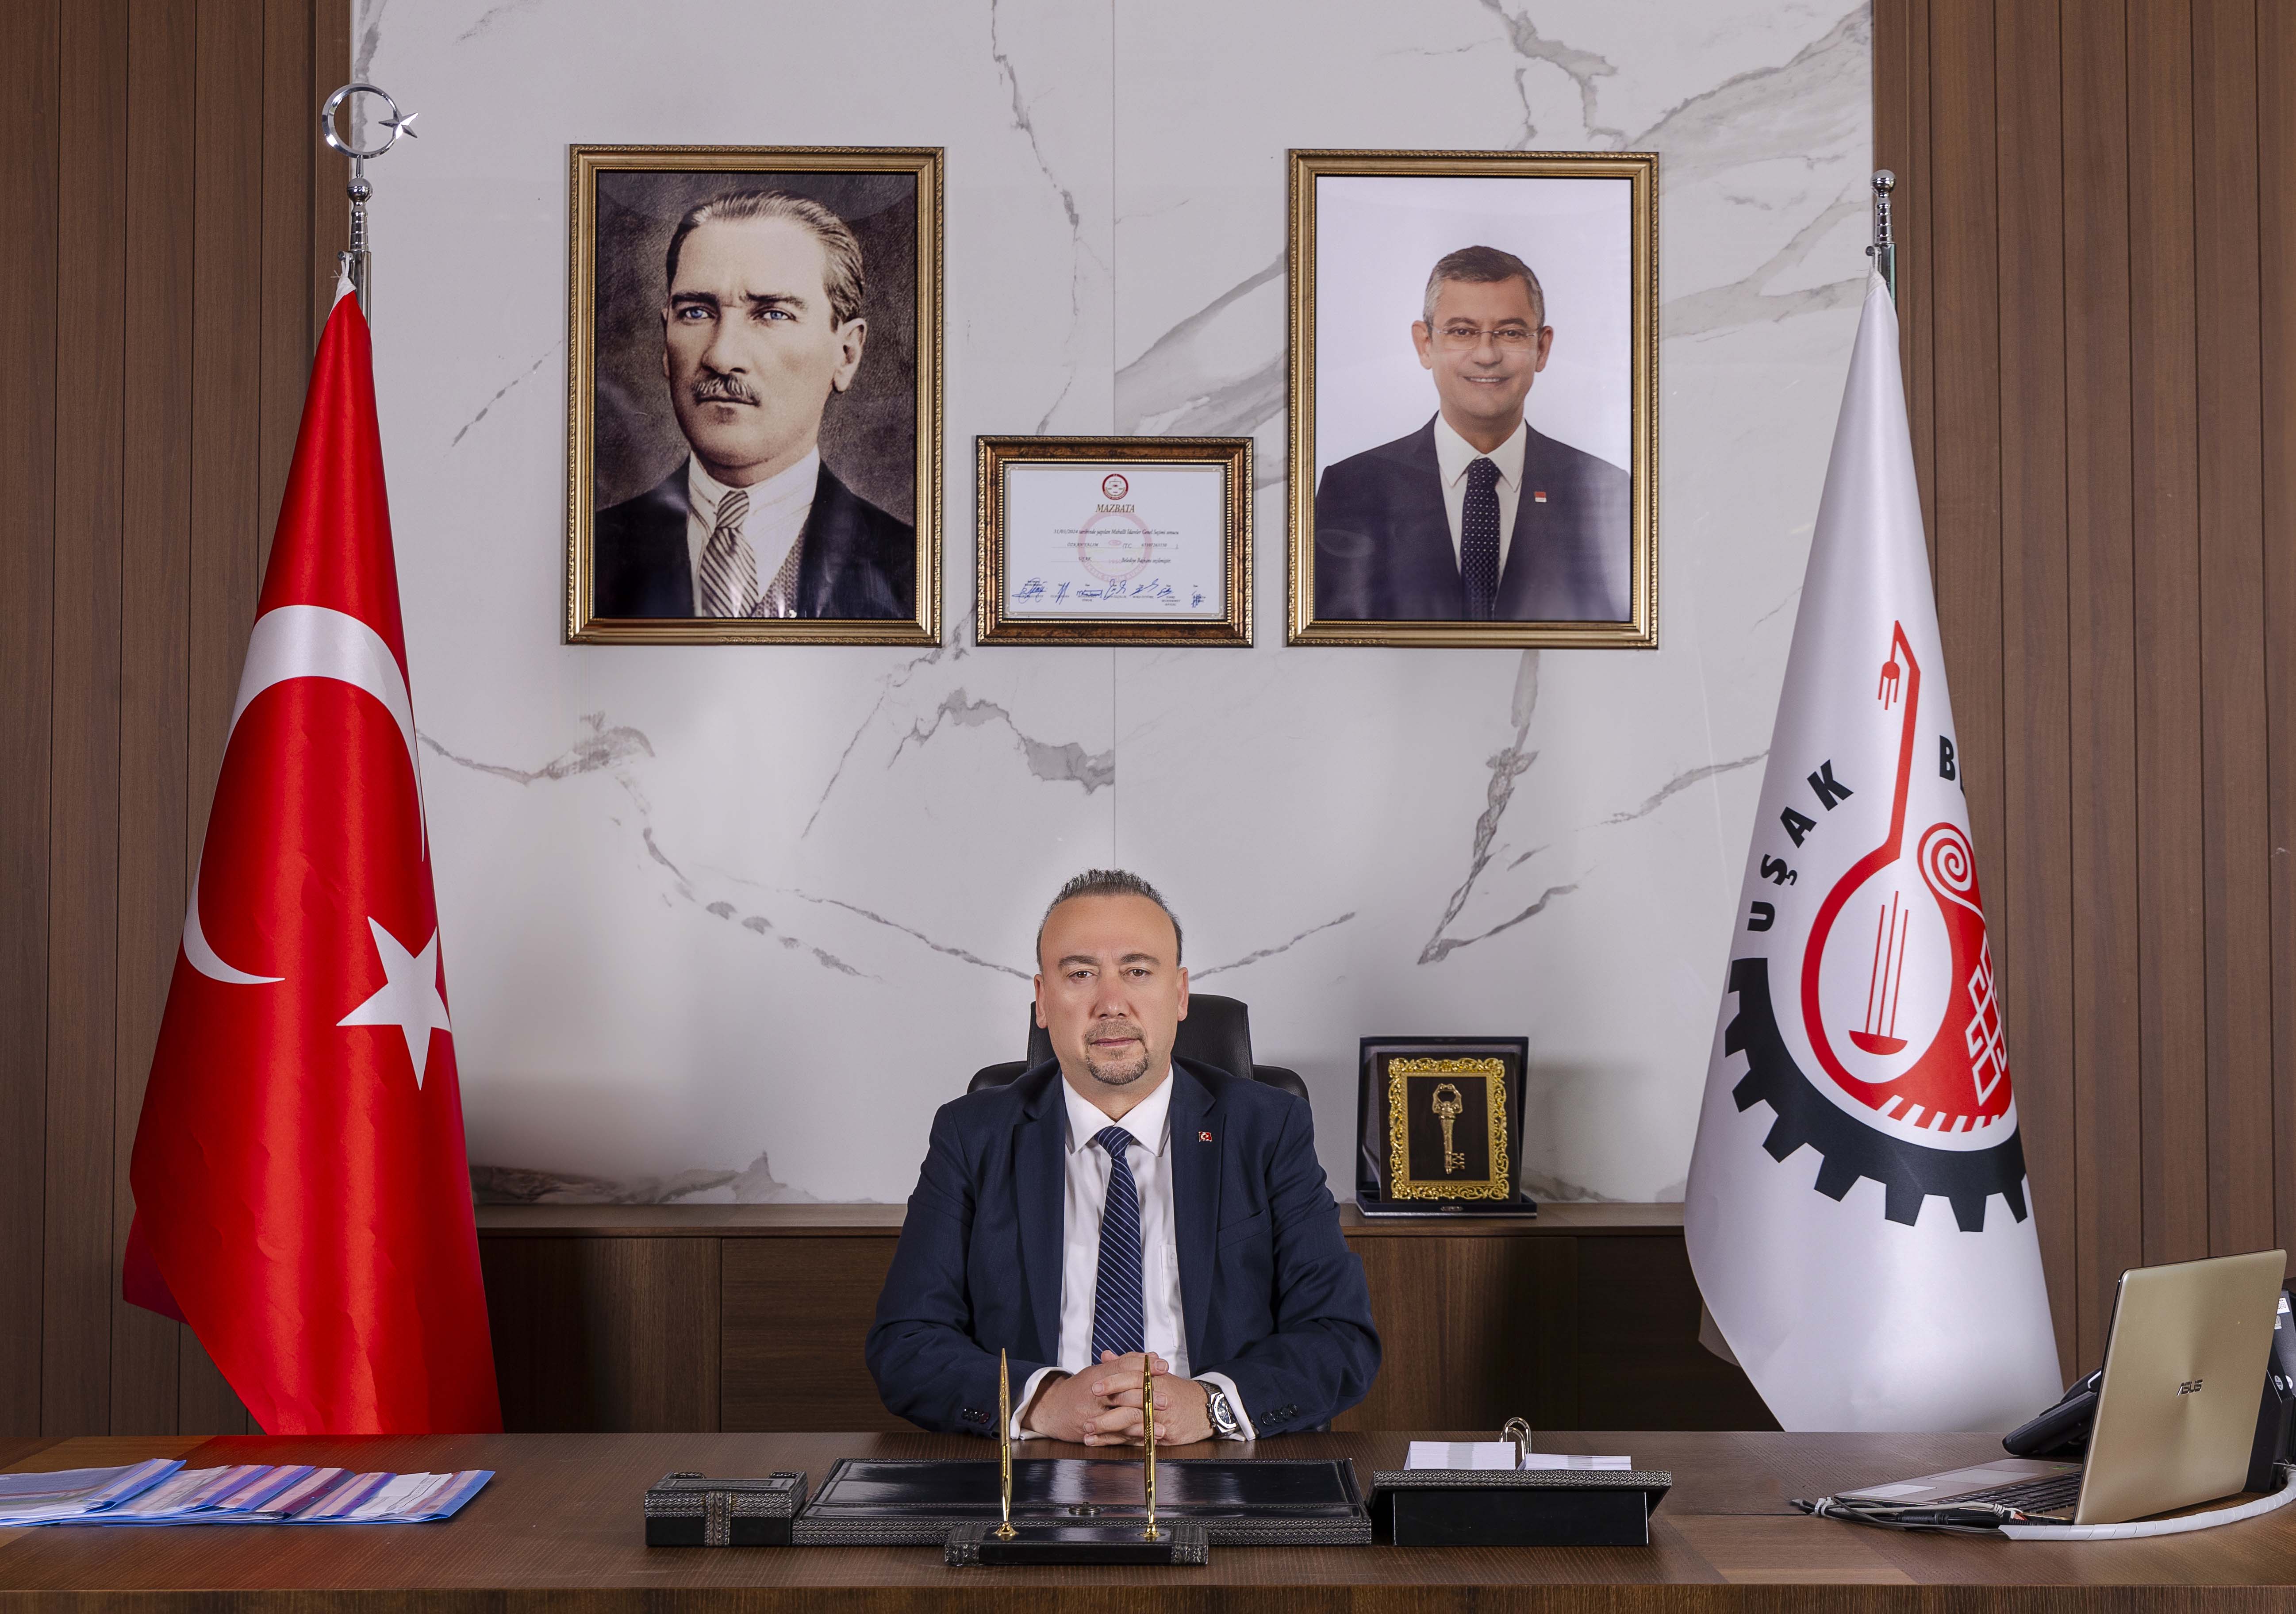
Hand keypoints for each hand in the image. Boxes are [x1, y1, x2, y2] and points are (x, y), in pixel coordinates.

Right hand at [1024, 1351, 1196, 1444]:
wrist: (1051, 1410)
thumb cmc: (1078, 1389)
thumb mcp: (1096, 1372)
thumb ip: (1121, 1365)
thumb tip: (1149, 1356)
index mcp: (1096, 1374)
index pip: (1123, 1366)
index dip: (1144, 1365)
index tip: (1163, 1365)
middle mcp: (1094, 1393)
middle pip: (1124, 1392)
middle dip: (1147, 1396)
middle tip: (1166, 1399)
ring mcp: (1092, 1414)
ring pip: (1122, 1417)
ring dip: (1144, 1423)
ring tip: (1162, 1427)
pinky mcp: (1093, 1432)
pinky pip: (1116, 1436)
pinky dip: (1133, 1439)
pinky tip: (1148, 1440)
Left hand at [1084, 1370, 1212, 1445]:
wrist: (1202, 1408)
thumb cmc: (1173, 1390)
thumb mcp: (1153, 1374)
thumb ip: (1127, 1364)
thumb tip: (1105, 1355)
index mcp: (1153, 1379)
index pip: (1132, 1378)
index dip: (1112, 1382)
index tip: (1093, 1387)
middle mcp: (1157, 1398)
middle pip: (1130, 1405)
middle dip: (1106, 1413)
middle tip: (1085, 1418)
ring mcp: (1160, 1418)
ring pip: (1131, 1425)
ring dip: (1108, 1431)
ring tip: (1087, 1433)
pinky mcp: (1162, 1434)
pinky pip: (1136, 1438)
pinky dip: (1117, 1442)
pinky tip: (1100, 1443)